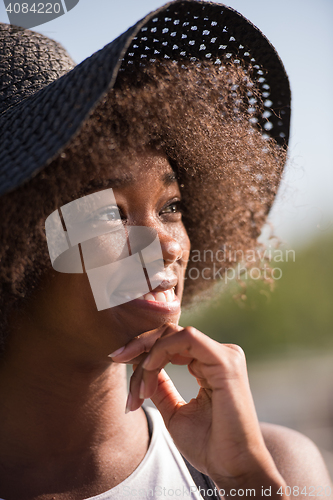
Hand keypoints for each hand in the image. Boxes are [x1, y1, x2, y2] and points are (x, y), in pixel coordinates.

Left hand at [110, 324, 287, 495]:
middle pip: (171, 333)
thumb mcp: (174, 410)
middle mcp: (219, 354)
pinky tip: (149, 370)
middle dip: (140, 345)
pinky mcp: (225, 361)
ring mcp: (225, 355)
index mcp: (210, 364)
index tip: (117, 360)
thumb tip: (142, 365)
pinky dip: (162, 351)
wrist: (231, 469)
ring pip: (175, 335)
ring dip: (148, 355)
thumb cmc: (207, 445)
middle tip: (116, 357)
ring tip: (139, 387)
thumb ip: (161, 386)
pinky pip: (187, 339)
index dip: (143, 349)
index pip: (172, 342)